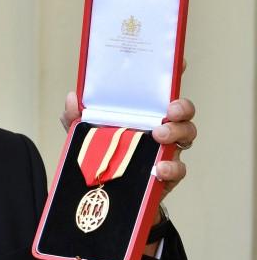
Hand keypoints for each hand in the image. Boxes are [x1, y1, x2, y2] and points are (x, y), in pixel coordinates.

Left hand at [60, 67, 195, 199]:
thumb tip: (72, 98)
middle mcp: (160, 128)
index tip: (178, 63)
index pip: (162, 91)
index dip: (173, 74)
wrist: (105, 197)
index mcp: (144, 114)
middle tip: (169, 112)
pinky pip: (179, 169)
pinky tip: (159, 168)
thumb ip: (76, 118)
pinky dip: (172, 167)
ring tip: (160, 136)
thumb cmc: (102, 158)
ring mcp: (167, 150)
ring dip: (177, 132)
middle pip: (183, 111)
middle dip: (182, 107)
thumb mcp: (86, 136)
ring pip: (187, 135)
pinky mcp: (168, 175)